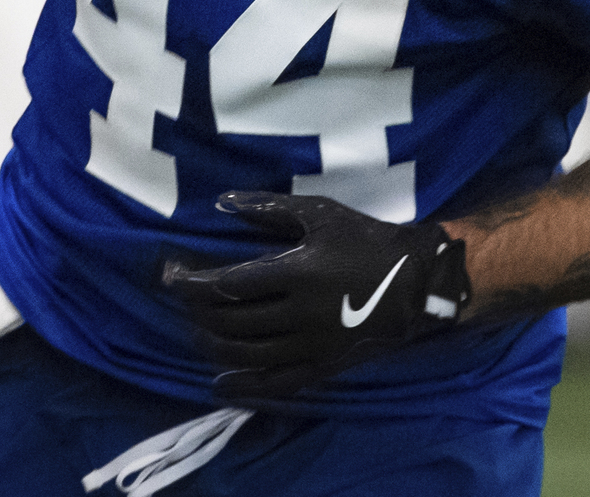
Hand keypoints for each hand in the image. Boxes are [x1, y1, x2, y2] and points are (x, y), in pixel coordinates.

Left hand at [161, 191, 469, 399]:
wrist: (417, 281)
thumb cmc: (366, 239)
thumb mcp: (320, 213)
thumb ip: (268, 208)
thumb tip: (222, 202)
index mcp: (297, 272)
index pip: (228, 285)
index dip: (193, 284)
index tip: (173, 277)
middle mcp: (300, 313)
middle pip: (232, 321)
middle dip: (198, 313)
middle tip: (184, 302)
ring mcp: (312, 344)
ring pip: (248, 354)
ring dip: (215, 346)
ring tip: (199, 333)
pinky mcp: (324, 366)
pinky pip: (278, 383)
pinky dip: (245, 386)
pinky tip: (223, 384)